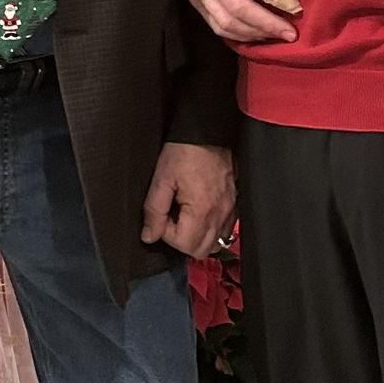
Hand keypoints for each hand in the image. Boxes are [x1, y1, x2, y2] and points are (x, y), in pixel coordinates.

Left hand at [140, 141, 234, 257]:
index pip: (183, 244)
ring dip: (196, 237)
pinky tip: (198, 212)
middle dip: (181, 240)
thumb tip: (149, 235)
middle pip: (200, 250)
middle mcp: (220, 215)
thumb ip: (154, 210)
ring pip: (214, 243)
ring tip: (183, 215)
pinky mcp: (234, 204)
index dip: (165, 233)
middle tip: (170, 217)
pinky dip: (210, 229)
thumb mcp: (162, 177)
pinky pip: (224, 230)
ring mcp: (230, 211)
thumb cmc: (185, 150)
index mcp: (201, 210)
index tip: (161, 214)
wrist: (207, 132)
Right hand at [177, 0, 300, 43]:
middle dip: (268, 23)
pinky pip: (216, 25)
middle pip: (240, 8)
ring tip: (276, 36)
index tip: (295, 6)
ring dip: (254, 33)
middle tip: (291, 33)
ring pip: (227, 21)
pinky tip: (254, 36)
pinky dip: (237, 35)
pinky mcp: (196, 1)